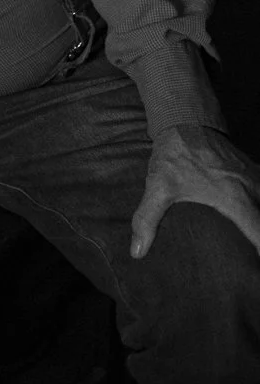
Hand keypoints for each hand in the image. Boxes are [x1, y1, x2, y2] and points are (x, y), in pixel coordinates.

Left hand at [131, 124, 259, 258]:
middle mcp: (253, 189)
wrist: (185, 115)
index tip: (256, 268)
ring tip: (254, 243)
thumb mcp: (158, 186)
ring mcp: (255, 177)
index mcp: (236, 199)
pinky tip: (256, 215)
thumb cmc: (175, 153)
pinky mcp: (252, 169)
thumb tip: (136, 252)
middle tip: (255, 259)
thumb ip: (147, 220)